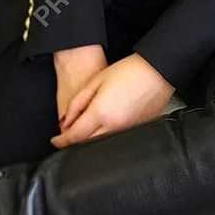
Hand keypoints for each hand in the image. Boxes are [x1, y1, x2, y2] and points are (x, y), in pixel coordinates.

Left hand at [50, 53, 174, 147]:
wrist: (158, 69)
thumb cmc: (129, 70)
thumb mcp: (96, 81)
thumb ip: (78, 102)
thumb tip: (66, 121)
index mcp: (101, 113)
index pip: (75, 136)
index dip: (62, 141)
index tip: (55, 141)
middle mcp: (115, 127)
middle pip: (88, 145)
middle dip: (75, 143)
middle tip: (68, 136)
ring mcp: (129, 131)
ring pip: (102, 145)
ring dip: (91, 141)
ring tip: (87, 130)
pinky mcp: (139, 130)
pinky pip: (118, 139)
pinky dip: (108, 137)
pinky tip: (106, 127)